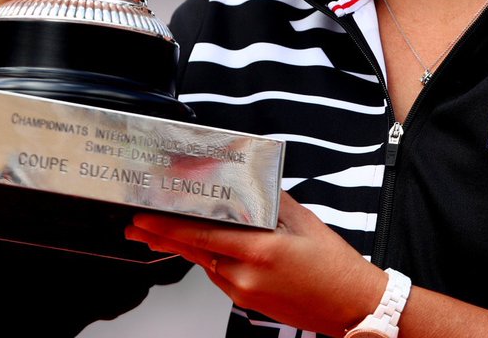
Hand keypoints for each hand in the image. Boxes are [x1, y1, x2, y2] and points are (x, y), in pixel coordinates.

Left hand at [125, 192, 385, 335]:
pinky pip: (219, 274)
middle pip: (193, 250)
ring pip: (205, 261)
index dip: (168, 224)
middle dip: (160, 237)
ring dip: (184, 246)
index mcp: (259, 249)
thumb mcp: (303, 222)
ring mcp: (243, 291)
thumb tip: (249, 180)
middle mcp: (245, 274)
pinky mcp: (245, 301)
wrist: (350, 307)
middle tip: (136, 226)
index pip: (201, 232)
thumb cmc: (334, 266)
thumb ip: (271, 199)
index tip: (146, 215)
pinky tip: (205, 247)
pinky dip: (208, 257)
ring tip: (158, 233)